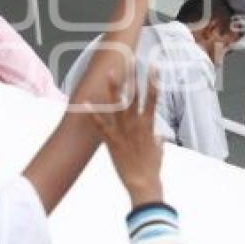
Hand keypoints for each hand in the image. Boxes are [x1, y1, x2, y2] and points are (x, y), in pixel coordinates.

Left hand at [87, 69, 162, 206]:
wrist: (143, 184)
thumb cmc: (153, 168)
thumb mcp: (159, 150)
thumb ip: (157, 139)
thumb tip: (158, 136)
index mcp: (149, 125)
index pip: (153, 97)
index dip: (154, 81)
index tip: (154, 66)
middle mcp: (136, 124)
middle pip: (134, 95)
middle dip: (132, 76)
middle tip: (130, 59)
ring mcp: (123, 132)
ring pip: (117, 105)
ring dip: (113, 88)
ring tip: (109, 72)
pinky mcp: (111, 142)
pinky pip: (100, 126)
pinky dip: (93, 115)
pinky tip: (85, 103)